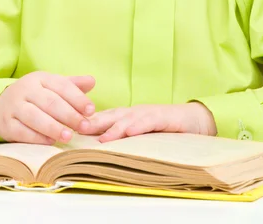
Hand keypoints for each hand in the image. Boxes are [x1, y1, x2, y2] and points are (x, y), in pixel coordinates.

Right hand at [0, 72, 95, 144]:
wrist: (1, 104)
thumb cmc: (35, 96)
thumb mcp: (52, 86)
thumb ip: (72, 85)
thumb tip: (92, 81)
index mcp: (40, 78)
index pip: (62, 86)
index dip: (78, 98)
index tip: (91, 110)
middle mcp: (26, 89)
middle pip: (50, 102)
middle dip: (69, 115)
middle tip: (84, 127)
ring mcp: (14, 106)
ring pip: (35, 116)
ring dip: (53, 127)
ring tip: (68, 136)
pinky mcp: (6, 124)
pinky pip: (22, 131)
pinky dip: (37, 137)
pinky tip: (50, 142)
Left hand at [84, 102, 216, 142]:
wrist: (194, 120)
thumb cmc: (164, 128)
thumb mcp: (141, 134)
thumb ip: (123, 138)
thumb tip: (99, 149)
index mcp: (126, 116)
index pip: (103, 118)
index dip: (87, 123)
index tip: (69, 129)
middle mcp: (134, 113)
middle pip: (110, 116)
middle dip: (94, 122)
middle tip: (77, 129)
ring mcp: (148, 113)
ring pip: (128, 119)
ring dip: (114, 127)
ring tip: (102, 137)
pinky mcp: (164, 117)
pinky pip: (150, 121)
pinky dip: (139, 125)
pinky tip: (131, 131)